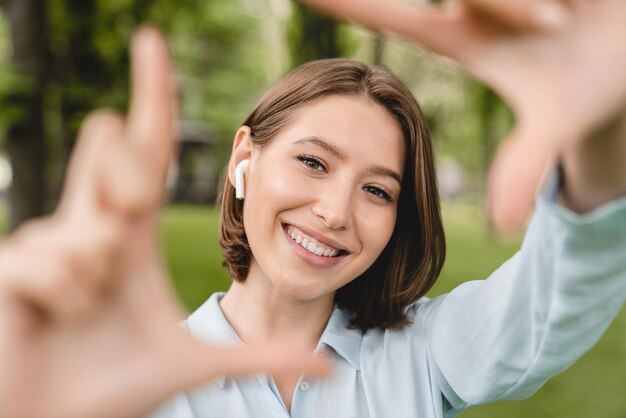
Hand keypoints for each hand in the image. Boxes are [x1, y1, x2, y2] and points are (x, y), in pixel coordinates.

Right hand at [0, 27, 327, 417]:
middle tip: (120, 228)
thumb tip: (329, 363)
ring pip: (87, 234)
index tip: (153, 40)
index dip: (152, 96)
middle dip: (120, 183)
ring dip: (92, 285)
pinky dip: (59, 297)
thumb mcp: (196, 363)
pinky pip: (51, 262)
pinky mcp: (10, 260)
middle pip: (115, 159)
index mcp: (130, 235)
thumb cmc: (116, 386)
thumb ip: (262, 355)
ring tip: (82, 316)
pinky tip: (49, 316)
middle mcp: (90, 225)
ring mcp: (46, 238)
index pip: (148, 153)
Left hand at [299, 0, 625, 231]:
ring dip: (536, 6)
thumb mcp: (557, 119)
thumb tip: (502, 226)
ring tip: (563, 19)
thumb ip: (526, 165)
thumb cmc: (586, 83)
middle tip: (548, 22)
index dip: (348, 4)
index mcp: (463, 38)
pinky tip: (571, 4)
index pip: (393, 18)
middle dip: (516, 9)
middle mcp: (470, 1)